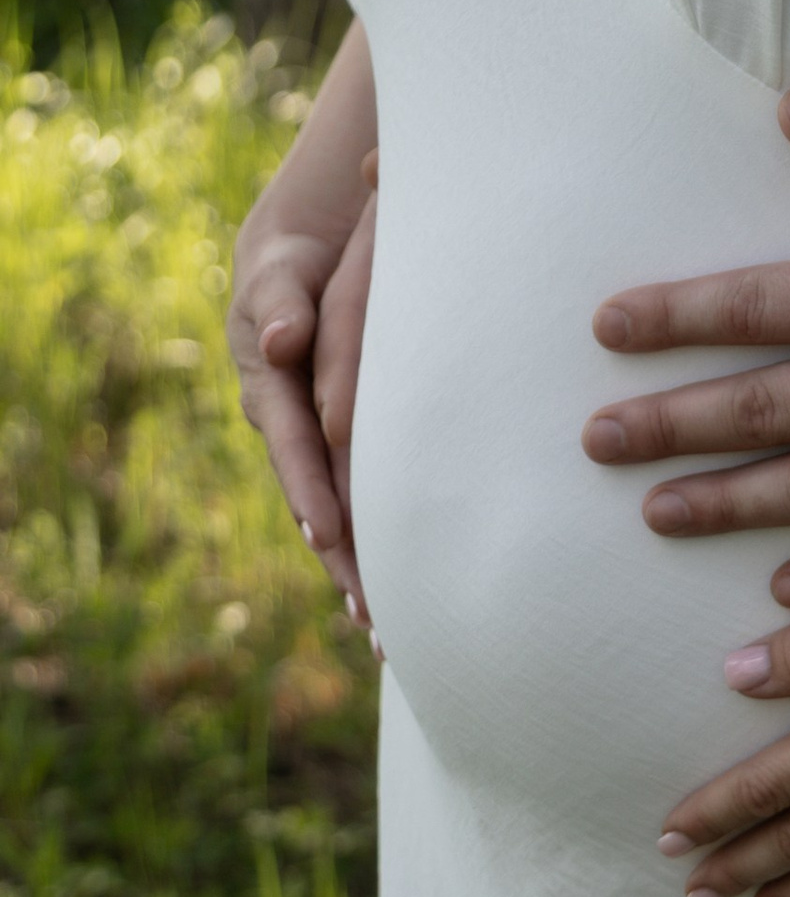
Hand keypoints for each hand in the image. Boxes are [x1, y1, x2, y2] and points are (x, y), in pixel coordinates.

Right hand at [228, 158, 372, 623]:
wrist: (300, 263)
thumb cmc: (293, 264)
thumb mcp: (279, 273)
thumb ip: (281, 301)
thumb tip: (284, 340)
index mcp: (272, 392)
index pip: (295, 448)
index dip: (310, 492)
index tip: (328, 535)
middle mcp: (292, 430)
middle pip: (317, 505)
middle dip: (342, 562)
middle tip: (370, 617)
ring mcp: (318, 443)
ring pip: (341, 515)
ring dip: (362, 572)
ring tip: (389, 633)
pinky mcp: (346, 447)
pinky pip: (363, 502)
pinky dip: (379, 546)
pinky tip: (409, 596)